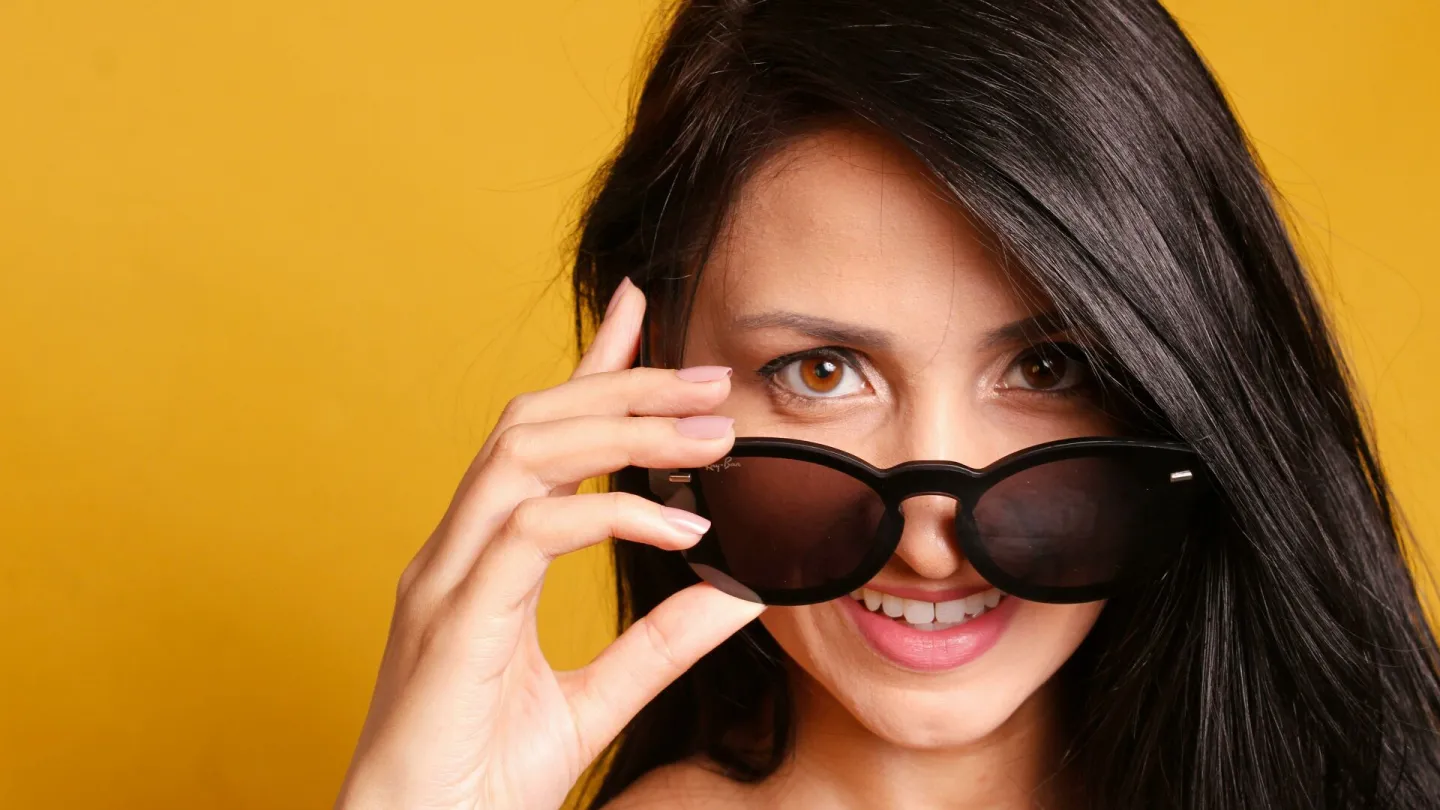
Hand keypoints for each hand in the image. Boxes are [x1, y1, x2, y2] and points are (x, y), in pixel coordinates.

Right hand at [335, 279, 763, 809]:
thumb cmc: (480, 780)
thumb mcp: (593, 704)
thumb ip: (659, 647)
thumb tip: (738, 595)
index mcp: (480, 560)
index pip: (539, 437)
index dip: (592, 369)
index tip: (643, 312)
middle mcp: (455, 553)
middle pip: (530, 422)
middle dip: (621, 384)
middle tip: (710, 378)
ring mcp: (446, 580)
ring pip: (523, 454)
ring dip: (619, 430)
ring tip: (707, 434)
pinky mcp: (452, 622)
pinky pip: (531, 532)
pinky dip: (609, 515)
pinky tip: (677, 528)